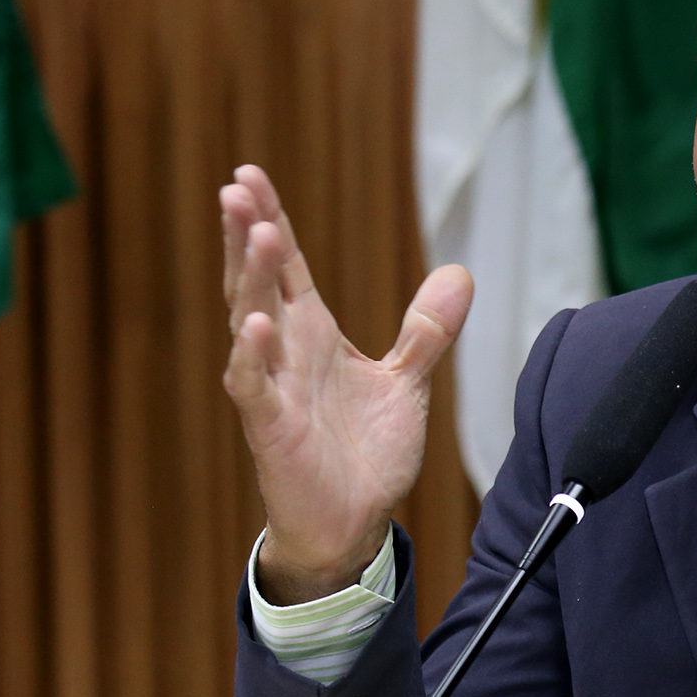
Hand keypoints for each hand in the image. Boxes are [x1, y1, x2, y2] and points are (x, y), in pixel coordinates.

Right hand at [221, 165, 472, 603]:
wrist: (353, 522)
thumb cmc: (366, 451)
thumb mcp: (406, 381)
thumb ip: (426, 330)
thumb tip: (459, 272)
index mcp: (312, 334)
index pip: (285, 266)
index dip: (269, 220)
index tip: (248, 174)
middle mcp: (285, 353)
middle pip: (258, 282)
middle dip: (247, 235)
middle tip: (236, 187)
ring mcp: (273, 388)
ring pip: (250, 323)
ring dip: (251, 280)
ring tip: (255, 233)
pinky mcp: (271, 429)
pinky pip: (253, 387)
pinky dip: (252, 356)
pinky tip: (255, 325)